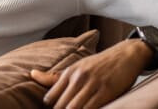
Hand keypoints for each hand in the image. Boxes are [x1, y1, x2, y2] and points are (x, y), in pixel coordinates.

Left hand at [30, 39, 151, 108]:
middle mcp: (78, 77)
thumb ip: (55, 76)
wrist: (126, 54)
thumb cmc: (99, 64)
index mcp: (69, 72)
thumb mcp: (77, 67)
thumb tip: (32, 74)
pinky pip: (91, 108)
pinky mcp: (106, 91)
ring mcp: (92, 84)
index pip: (50, 98)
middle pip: (61, 106)